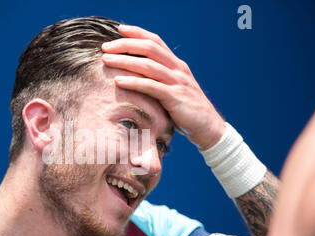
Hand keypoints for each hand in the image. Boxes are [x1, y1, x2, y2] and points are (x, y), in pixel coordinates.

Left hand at [101, 24, 224, 149]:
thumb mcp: (173, 90)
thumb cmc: (186, 111)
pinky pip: (151, 86)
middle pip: (149, 48)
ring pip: (147, 65)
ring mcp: (177, 82)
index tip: (119, 29)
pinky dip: (133, 82)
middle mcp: (178, 69)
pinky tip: (117, 81)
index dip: (137, 33)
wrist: (208, 127)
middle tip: (105, 47)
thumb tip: (136, 77)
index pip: (156, 41)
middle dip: (125, 45)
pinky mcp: (175, 98)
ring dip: (124, 61)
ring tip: (106, 60)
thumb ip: (159, 81)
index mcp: (177, 65)